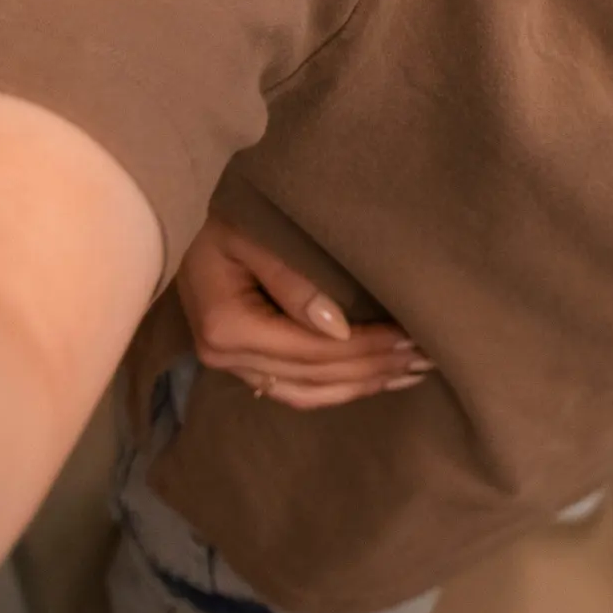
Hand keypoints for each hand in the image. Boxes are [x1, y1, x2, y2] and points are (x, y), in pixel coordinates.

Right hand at [178, 215, 428, 409]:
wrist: (187, 225)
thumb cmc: (226, 218)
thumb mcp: (254, 235)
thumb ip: (292, 281)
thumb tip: (339, 329)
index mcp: (228, 325)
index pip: (311, 349)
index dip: (364, 348)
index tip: (410, 338)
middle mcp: (225, 356)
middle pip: (314, 375)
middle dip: (373, 369)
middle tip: (425, 359)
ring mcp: (231, 367)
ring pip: (307, 394)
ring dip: (361, 386)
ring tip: (411, 375)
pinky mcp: (242, 367)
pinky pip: (295, 391)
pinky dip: (337, 390)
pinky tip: (373, 381)